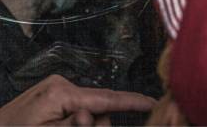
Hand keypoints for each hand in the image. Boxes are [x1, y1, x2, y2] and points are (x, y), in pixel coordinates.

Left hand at [0, 74, 155, 125]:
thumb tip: (91, 116)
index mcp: (61, 91)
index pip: (105, 98)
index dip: (131, 102)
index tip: (154, 103)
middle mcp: (61, 84)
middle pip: (98, 108)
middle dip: (96, 125)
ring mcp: (56, 88)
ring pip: (88, 112)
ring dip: (82, 125)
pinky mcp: (52, 95)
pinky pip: (75, 111)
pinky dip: (75, 122)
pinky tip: (63, 126)